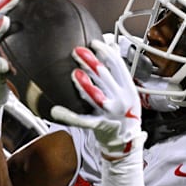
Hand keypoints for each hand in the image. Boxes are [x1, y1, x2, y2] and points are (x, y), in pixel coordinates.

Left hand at [51, 40, 144, 157]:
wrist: (127, 141)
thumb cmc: (125, 112)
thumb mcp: (127, 90)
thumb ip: (118, 69)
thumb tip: (112, 45)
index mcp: (128, 88)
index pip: (118, 66)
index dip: (106, 52)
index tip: (94, 43)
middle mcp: (121, 99)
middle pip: (105, 77)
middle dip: (91, 62)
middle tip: (77, 50)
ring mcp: (110, 113)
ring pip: (96, 96)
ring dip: (85, 84)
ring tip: (75, 74)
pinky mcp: (99, 125)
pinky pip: (82, 120)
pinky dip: (69, 116)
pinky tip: (57, 111)